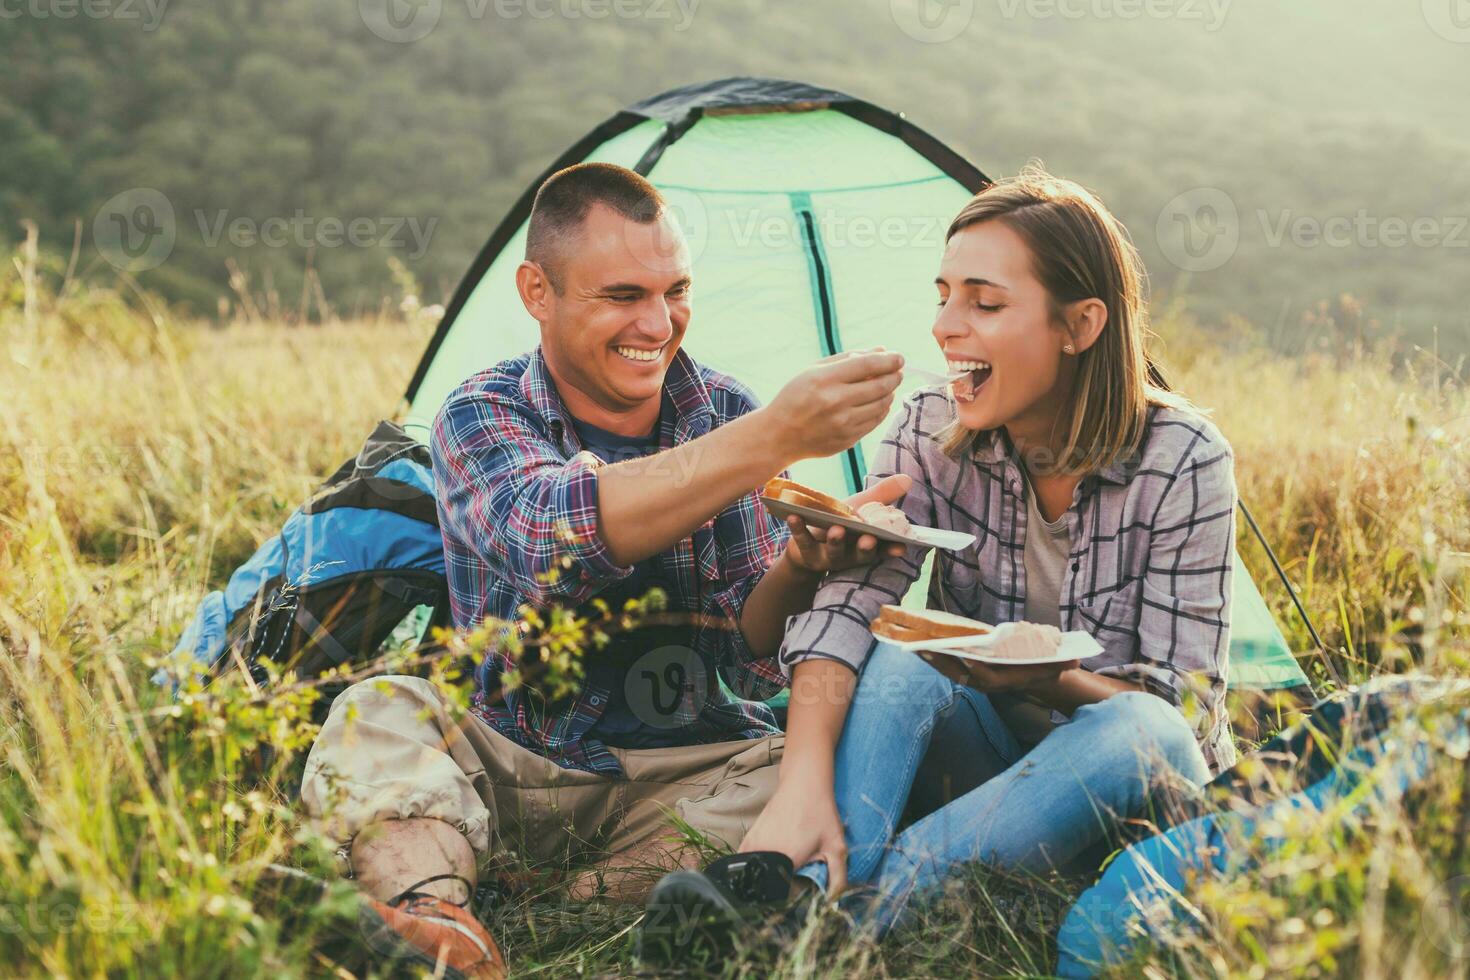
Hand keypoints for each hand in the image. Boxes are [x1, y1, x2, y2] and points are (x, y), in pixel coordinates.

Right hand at [738, 781, 848, 894]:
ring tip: (792, 855)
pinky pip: (751, 863)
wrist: (803, 784)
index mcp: (785, 862)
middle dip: (788, 884)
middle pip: (773, 886)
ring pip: (761, 875)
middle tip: (803, 865)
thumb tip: (834, 904)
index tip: (809, 882)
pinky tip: (780, 849)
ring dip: (775, 873)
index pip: (788, 895)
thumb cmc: (821, 814)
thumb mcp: (837, 847)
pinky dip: (762, 864)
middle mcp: (764, 856)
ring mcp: (752, 847)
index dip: (800, 894)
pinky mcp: (748, 840)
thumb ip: (838, 879)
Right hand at [765, 349, 904, 461]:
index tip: (899, 357)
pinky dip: (881, 409)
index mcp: (824, 379)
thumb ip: (847, 358)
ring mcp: (843, 424)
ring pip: (881, 405)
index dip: (889, 359)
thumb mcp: (813, 370)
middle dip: (894, 376)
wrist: (779, 435)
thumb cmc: (796, 397)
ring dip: (890, 392)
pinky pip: (875, 421)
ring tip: (888, 386)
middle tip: (898, 371)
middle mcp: (835, 402)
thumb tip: (881, 350)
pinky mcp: (848, 439)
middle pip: (880, 385)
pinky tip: (878, 402)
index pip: (868, 365)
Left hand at [784, 473, 913, 574]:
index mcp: (867, 544)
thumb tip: (907, 478)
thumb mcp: (861, 507)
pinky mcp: (807, 552)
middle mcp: (851, 554)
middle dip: (865, 547)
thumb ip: (882, 495)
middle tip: (869, 539)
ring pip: (834, 552)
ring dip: (836, 541)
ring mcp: (829, 556)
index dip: (892, 548)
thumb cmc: (839, 520)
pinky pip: (802, 541)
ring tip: (837, 529)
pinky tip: (794, 516)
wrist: (808, 539)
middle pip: (860, 554)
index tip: (901, 547)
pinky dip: (799, 529)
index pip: (884, 548)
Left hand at [916, 650, 1079, 692]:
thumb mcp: (1060, 663)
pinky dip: (935, 656)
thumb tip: (1075, 659)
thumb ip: (1065, 662)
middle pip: (960, 674)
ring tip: (913, 644)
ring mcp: (976, 679)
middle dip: (941, 662)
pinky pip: (948, 665)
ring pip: (950, 670)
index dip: (976, 670)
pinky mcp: (969, 673)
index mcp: (1006, 681)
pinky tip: (921, 644)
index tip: (963, 659)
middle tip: (922, 648)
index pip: (988, 677)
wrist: (1039, 678)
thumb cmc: (1047, 666)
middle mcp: (988, 683)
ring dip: (932, 659)